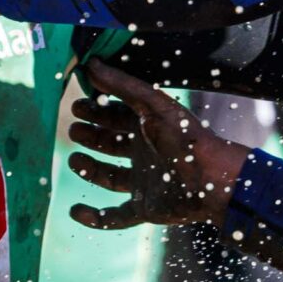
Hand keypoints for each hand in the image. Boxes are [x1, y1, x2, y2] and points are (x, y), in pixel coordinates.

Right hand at [65, 59, 251, 228]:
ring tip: (73, 160)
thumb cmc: (184, 136)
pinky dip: (94, 218)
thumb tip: (90, 63)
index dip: (96, 111)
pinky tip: (75, 211)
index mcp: (148, 128)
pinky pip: (115, 217)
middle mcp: (145, 154)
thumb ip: (121, 85)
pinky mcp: (145, 209)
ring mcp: (144, 182)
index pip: (116, 116)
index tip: (75, 105)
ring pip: (109, 177)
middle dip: (90, 136)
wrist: (210, 179)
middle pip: (110, 144)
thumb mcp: (151, 104)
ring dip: (89, 169)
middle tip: (72, 129)